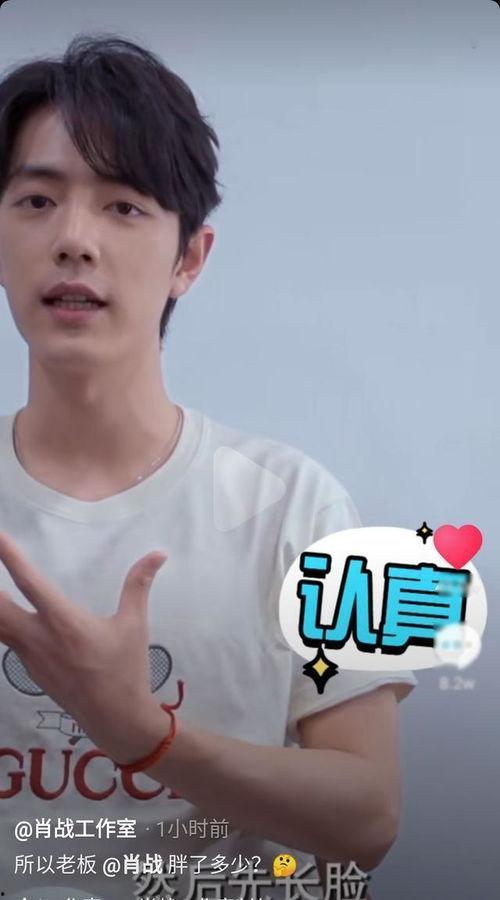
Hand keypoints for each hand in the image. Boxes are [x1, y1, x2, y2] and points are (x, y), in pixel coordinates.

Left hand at [0, 532, 169, 763]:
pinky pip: (5, 641)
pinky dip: (0, 623)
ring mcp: (30, 656)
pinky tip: (5, 614)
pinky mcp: (29, 669)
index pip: (30, 583)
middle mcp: (40, 639)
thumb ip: (139, 584)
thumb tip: (158, 553)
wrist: (116, 721)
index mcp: (65, 623)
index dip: (9, 558)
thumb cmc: (127, 671)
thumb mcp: (135, 625)